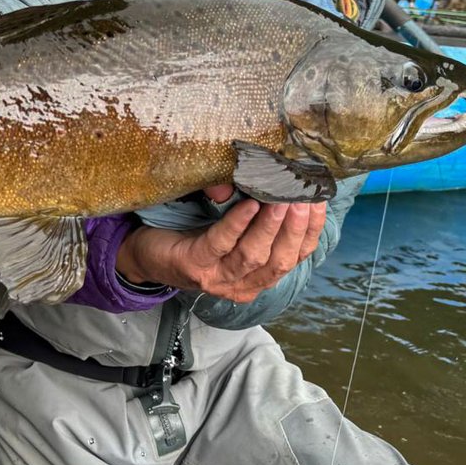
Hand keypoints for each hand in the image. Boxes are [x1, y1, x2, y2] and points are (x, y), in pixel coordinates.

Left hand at [116, 192, 326, 301]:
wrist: (147, 254)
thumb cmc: (194, 239)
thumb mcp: (231, 228)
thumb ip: (254, 214)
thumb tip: (273, 179)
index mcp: (257, 277)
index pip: (294, 257)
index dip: (309, 231)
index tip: (318, 201)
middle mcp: (242, 285)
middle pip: (280, 260)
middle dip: (294, 228)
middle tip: (303, 197)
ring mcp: (218, 279)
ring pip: (254, 256)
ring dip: (270, 226)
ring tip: (279, 200)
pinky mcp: (194, 266)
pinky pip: (221, 244)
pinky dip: (237, 224)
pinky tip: (248, 205)